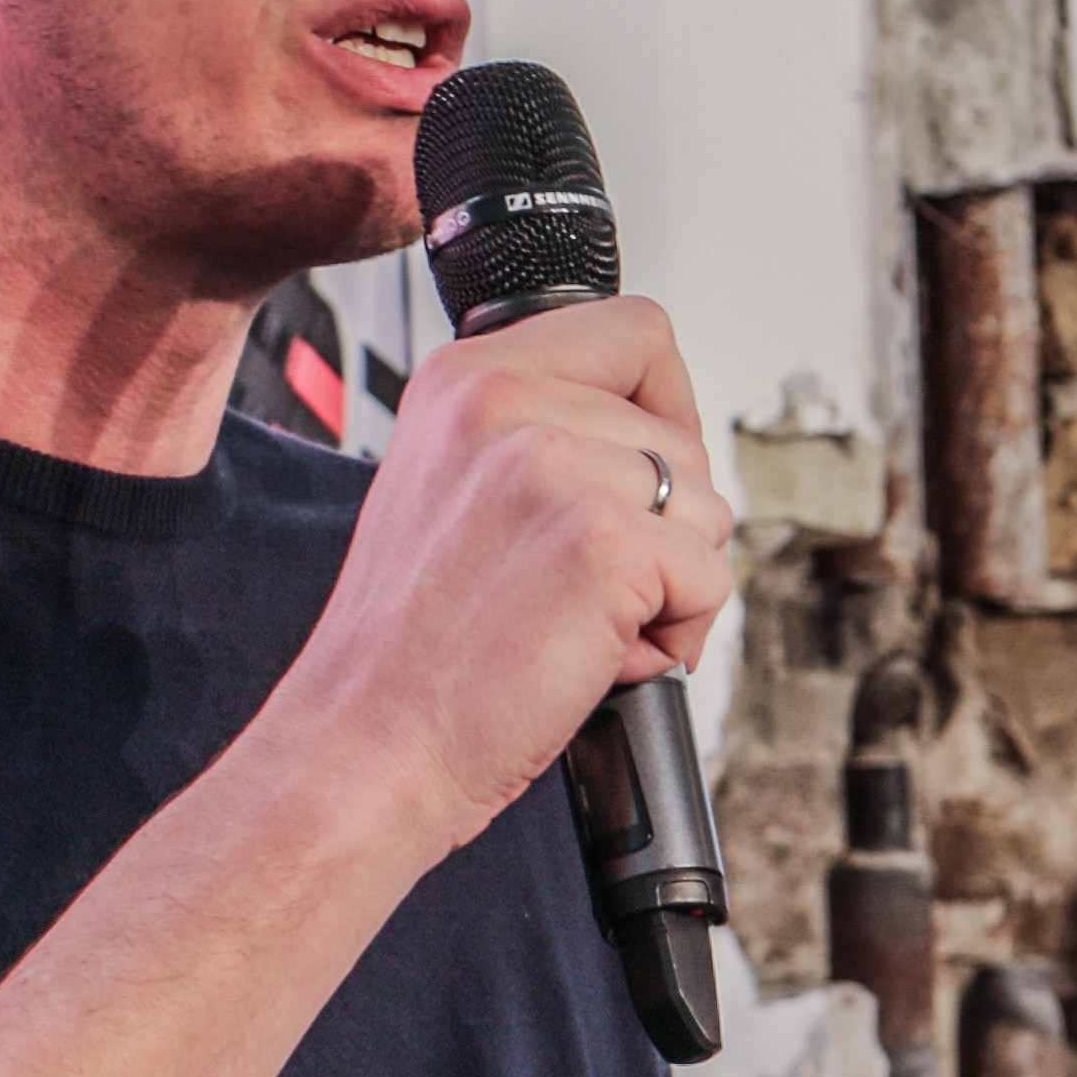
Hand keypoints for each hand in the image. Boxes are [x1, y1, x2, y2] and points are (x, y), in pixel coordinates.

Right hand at [267, 296, 730, 852]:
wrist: (364, 745)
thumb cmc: (413, 647)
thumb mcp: (448, 487)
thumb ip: (534, 437)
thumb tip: (654, 433)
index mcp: (464, 376)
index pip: (635, 331)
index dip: (667, 408)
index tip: (642, 481)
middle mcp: (501, 401)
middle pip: (686, 433)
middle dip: (665, 524)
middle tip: (580, 590)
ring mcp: (549, 466)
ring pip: (708, 507)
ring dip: (671, 584)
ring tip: (579, 625)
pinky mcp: (601, 541)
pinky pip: (711, 577)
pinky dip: (680, 632)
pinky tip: (597, 656)